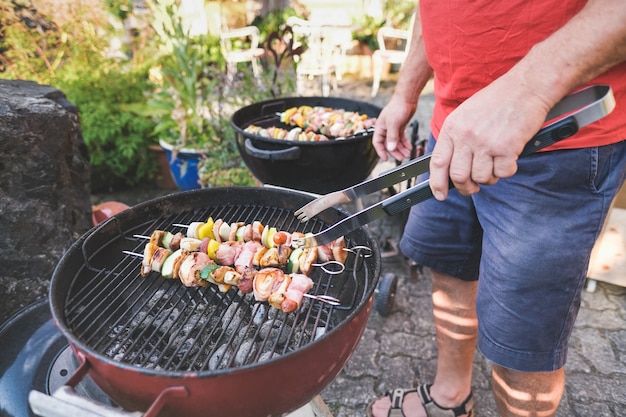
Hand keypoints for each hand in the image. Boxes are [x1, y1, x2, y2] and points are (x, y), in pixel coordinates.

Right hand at [372, 96, 415, 160]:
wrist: (407, 99)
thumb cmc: (398, 107)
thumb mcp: (393, 123)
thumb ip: (392, 136)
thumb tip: (390, 148)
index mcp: (380, 128)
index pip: (377, 143)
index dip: (381, 151)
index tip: (385, 159)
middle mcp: (385, 129)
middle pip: (388, 144)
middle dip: (394, 152)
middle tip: (401, 158)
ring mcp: (393, 129)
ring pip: (395, 142)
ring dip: (401, 149)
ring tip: (407, 154)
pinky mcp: (400, 127)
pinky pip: (401, 138)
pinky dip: (405, 143)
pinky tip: (409, 147)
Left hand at [429, 80, 551, 199]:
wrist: (526, 87)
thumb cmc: (498, 100)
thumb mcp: (466, 114)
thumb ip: (457, 138)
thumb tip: (450, 168)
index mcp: (453, 127)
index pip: (438, 163)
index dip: (437, 183)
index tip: (440, 194)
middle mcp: (466, 136)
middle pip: (459, 176)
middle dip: (466, 188)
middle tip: (472, 187)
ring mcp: (486, 142)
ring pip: (481, 178)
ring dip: (489, 178)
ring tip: (495, 166)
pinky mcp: (507, 148)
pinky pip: (503, 173)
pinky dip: (507, 171)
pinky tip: (509, 158)